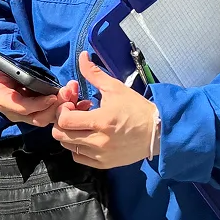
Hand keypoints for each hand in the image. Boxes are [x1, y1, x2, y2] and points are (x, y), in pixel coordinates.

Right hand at [0, 51, 86, 127]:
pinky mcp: (38, 113)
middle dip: (55, 107)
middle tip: (69, 93)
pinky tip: (80, 102)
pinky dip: (66, 110)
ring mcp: (27, 115)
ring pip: (47, 118)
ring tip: (75, 94)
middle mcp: (15, 112)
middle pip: (37, 117)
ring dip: (63, 108)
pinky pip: (53, 116)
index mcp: (2, 99)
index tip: (52, 96)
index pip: (20, 108)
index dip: (37, 104)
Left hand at [52, 52, 158, 168]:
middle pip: (61, 135)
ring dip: (69, 134)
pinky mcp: (104, 164)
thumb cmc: (136, 108)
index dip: (62, 110)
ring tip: (82, 124)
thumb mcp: (115, 88)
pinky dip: (77, 147)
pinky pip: (79, 158)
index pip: (64, 120)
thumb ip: (94, 74)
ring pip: (68, 147)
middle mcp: (99, 141)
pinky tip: (87, 137)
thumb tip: (82, 56)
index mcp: (101, 121)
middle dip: (62, 121)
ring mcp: (101, 155)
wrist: (159, 131)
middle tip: (73, 114)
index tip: (71, 104)